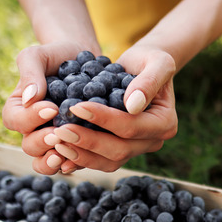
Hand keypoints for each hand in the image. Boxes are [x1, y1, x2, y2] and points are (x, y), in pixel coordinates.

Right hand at [2, 41, 90, 174]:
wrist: (85, 61)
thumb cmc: (56, 55)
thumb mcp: (38, 55)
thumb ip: (29, 73)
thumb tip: (30, 97)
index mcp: (18, 109)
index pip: (15, 120)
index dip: (30, 119)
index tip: (51, 107)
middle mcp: (33, 129)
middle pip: (29, 146)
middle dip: (42, 142)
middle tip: (58, 133)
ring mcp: (53, 140)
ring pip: (46, 161)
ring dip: (54, 161)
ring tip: (65, 154)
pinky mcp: (75, 145)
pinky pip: (70, 161)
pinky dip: (75, 162)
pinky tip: (85, 156)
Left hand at [46, 44, 178, 171]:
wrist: (141, 67)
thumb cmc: (149, 60)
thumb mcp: (157, 61)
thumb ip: (149, 81)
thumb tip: (132, 106)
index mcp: (165, 124)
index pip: (131, 127)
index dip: (103, 119)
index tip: (77, 107)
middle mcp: (153, 141)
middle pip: (120, 150)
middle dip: (88, 141)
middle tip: (60, 130)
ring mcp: (136, 149)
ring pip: (109, 161)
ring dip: (81, 154)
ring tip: (56, 141)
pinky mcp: (120, 150)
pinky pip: (100, 161)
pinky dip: (79, 158)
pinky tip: (59, 150)